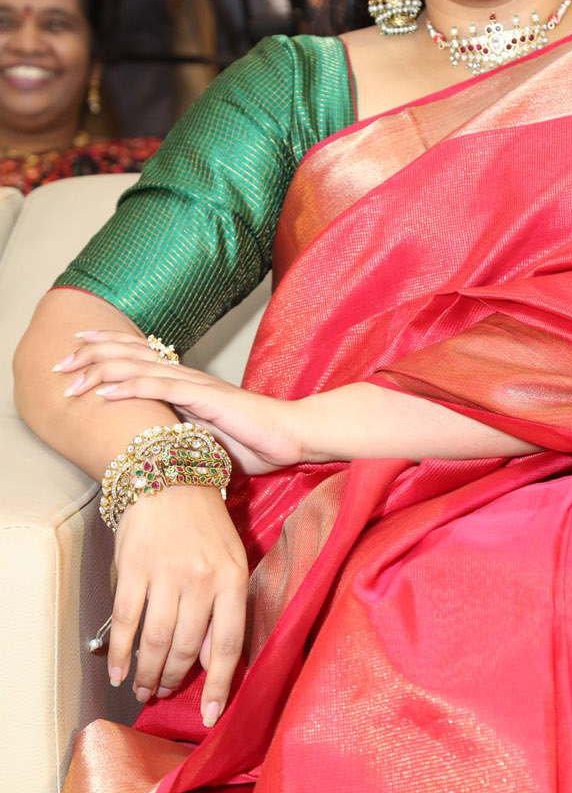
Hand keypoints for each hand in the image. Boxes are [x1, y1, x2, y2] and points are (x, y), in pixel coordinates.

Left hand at [54, 331, 306, 474]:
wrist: (291, 436)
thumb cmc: (255, 441)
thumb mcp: (207, 437)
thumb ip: (181, 432)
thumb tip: (156, 443)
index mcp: (187, 384)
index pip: (141, 357)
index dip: (107, 350)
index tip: (76, 353)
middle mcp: (187, 377)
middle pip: (132, 355)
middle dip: (92, 356)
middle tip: (59, 361)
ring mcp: (196, 385)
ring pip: (139, 368)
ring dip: (100, 370)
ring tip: (71, 376)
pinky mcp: (206, 398)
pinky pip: (161, 389)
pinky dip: (130, 387)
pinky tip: (106, 390)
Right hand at [111, 485, 247, 724]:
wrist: (168, 475)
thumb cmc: (204, 522)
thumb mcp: (230, 558)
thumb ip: (224, 607)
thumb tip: (214, 660)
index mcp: (233, 578)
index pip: (229, 644)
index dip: (218, 685)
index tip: (210, 715)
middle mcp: (202, 579)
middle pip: (188, 647)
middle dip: (173, 679)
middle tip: (163, 693)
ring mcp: (166, 574)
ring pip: (156, 640)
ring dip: (147, 673)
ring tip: (142, 688)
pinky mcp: (134, 569)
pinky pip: (126, 622)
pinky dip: (120, 652)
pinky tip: (118, 670)